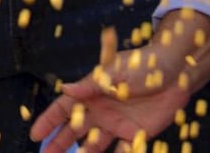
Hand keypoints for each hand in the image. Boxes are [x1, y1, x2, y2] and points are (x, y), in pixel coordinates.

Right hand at [29, 28, 194, 152]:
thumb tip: (64, 88)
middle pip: (74, 129)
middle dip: (59, 143)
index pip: (64, 108)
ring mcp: (116, 124)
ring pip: (93, 144)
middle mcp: (100, 110)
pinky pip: (122, 152)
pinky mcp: (135, 135)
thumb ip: (91, 84)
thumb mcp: (114, 72)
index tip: (35, 134)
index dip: (49, 121)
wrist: (173, 73)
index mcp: (90, 91)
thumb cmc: (140, 65)